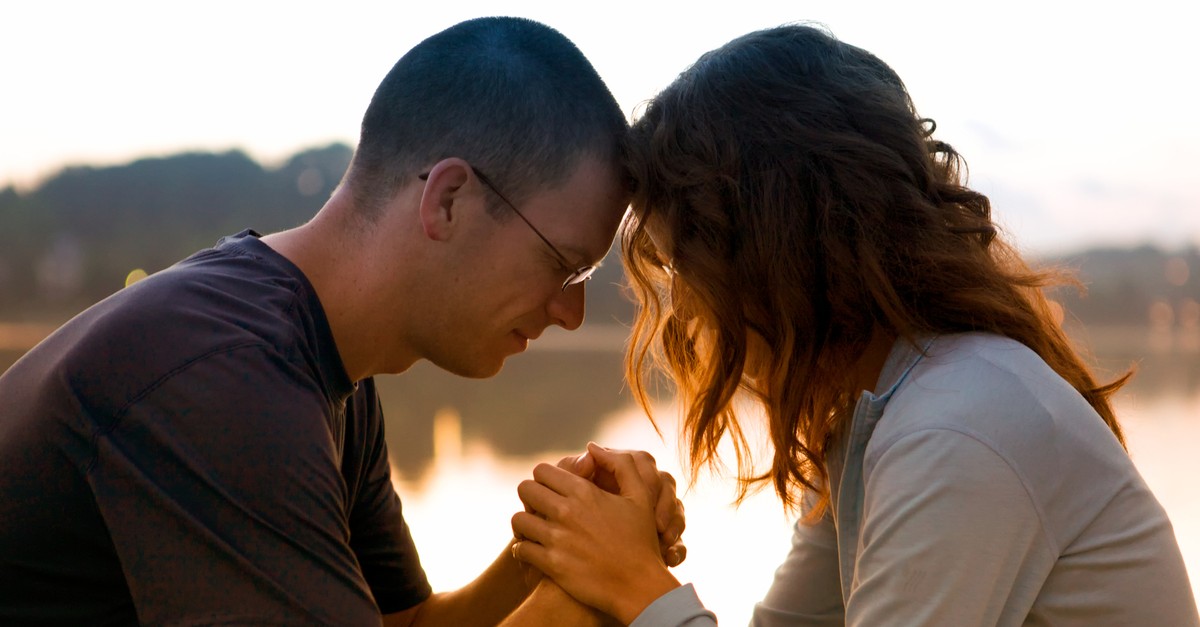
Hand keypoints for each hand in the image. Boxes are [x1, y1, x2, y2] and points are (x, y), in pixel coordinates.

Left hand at [513, 443, 680, 623]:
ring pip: (518, 520)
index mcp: (584, 491)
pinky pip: (520, 549)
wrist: (639, 586)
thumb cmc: (641, 540)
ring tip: (533, 530)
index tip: (551, 490)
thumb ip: (620, 464)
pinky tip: (532, 551)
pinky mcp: (551, 564)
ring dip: (523, 524)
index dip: (544, 479)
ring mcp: (557, 539)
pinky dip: (522, 550)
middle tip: (540, 508)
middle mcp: (567, 512)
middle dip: (530, 497)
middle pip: (525, 489)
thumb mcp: (640, 497)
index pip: (542, 471)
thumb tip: (592, 447)